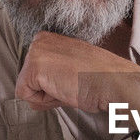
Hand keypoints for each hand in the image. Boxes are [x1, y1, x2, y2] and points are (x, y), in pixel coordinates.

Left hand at [15, 31, 139, 114]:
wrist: (113, 82)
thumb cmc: (99, 78)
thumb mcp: (70, 68)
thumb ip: (50, 72)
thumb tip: (32, 94)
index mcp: (48, 38)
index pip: (34, 72)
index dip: (52, 84)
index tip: (71, 79)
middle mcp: (39, 40)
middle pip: (27, 80)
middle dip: (47, 90)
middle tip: (71, 84)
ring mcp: (36, 52)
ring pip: (26, 89)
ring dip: (47, 96)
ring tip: (69, 86)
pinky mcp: (34, 68)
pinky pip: (26, 96)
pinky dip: (44, 101)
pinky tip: (63, 90)